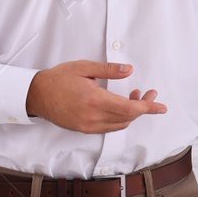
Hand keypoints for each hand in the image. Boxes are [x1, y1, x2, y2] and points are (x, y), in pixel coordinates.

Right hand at [26, 60, 166, 133]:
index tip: (161, 107)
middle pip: (128, 118)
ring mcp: (88, 125)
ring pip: (120, 124)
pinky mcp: (83, 129)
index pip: (129, 108)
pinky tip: (120, 105)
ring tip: (135, 96)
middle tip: (150, 94)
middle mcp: (92, 117)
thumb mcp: (84, 67)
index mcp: (94, 100)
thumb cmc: (58, 79)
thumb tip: (129, 69)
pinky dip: (120, 118)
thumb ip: (109, 70)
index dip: (148, 108)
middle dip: (143, 107)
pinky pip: (109, 127)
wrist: (36, 95)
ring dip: (132, 113)